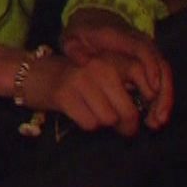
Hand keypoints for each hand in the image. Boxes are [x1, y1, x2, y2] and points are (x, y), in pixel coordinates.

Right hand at [20, 50, 151, 136]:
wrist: (32, 73)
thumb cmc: (74, 78)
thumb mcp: (101, 72)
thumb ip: (124, 84)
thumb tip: (150, 111)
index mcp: (110, 59)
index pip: (142, 73)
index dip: (154, 97)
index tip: (154, 115)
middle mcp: (98, 67)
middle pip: (128, 110)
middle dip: (127, 124)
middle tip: (124, 128)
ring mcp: (81, 80)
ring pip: (109, 119)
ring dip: (103, 122)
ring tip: (93, 112)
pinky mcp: (65, 95)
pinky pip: (90, 124)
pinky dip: (86, 124)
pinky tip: (77, 112)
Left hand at [61, 8, 173, 127]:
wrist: (94, 21)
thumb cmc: (83, 34)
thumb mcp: (72, 38)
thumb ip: (74, 48)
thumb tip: (83, 61)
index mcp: (121, 36)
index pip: (142, 49)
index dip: (150, 67)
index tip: (153, 88)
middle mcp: (140, 43)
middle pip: (160, 66)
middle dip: (162, 93)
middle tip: (157, 117)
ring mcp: (148, 53)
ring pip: (164, 76)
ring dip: (164, 100)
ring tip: (156, 122)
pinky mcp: (150, 63)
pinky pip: (161, 81)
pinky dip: (160, 99)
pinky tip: (154, 117)